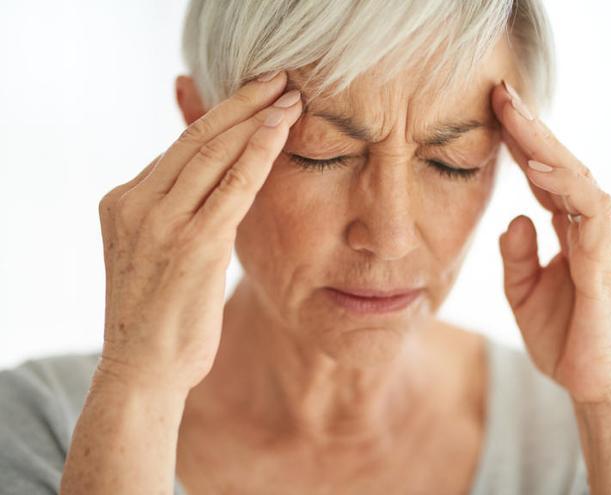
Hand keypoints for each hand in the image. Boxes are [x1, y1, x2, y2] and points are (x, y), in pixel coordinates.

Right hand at [96, 70, 302, 392]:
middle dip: (242, 104)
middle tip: (278, 79)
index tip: (253, 95)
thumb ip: (179, 214)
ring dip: (257, 121)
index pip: (178, 146)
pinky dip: (259, 154)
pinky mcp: (192, 244)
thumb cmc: (161, 318)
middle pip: (196, 139)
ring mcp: (161, 222)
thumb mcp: (159, 254)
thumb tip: (212, 184)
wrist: (143, 371)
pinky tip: (281, 130)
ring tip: (290, 96)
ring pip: (214, 154)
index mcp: (124, 201)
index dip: (221, 115)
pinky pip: (232, 186)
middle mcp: (136, 204)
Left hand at [493, 80, 610, 404]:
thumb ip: (516, 255)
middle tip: (501, 90)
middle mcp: (596, 227)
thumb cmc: (566, 340)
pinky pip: (588, 212)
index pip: (548, 174)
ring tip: (512, 116)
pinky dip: (562, 185)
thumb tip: (513, 218)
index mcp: (574, 230)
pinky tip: (533, 167)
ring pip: (579, 177)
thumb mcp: (524, 293)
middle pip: (563, 165)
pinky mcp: (607, 263)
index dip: (523, 141)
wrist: (595, 387)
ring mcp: (606, 242)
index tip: (492, 108)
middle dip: (532, 128)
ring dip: (545, 145)